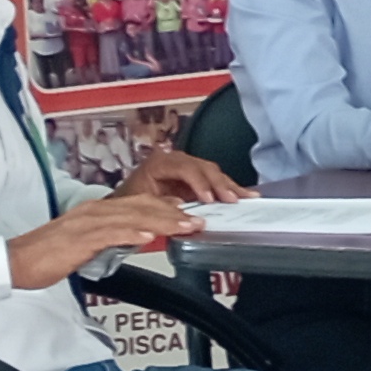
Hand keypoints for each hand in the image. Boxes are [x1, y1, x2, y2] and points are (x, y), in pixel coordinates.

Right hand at [8, 193, 193, 288]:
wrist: (15, 261)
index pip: (138, 205)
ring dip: (162, 222)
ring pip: (131, 218)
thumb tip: (136, 238)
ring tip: (186, 227)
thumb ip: (111, 238)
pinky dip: (131, 234)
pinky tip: (149, 237)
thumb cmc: (47, 255)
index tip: (189, 215)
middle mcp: (93, 212)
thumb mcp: (87, 243)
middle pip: (141, 208)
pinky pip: (109, 234)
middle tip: (199, 221)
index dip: (166, 209)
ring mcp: (86, 224)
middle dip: (173, 215)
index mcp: (96, 211)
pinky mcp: (78, 240)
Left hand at [114, 146, 243, 206]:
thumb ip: (163, 206)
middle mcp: (173, 160)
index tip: (209, 198)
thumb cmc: (130, 205)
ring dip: (228, 185)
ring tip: (243, 197)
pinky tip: (245, 193)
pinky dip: (229, 187)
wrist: (125, 207)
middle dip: (219, 183)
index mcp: (157, 163)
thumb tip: (187, 210)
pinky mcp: (194, 177)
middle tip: (231, 199)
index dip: (199, 182)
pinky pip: (214, 179)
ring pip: (211, 171)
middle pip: (202, 166)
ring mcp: (185, 166)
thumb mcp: (142, 205)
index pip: (183, 167)